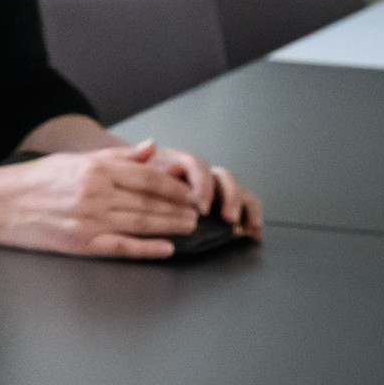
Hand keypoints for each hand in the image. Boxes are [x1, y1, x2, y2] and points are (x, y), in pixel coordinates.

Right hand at [0, 140, 203, 258]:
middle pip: (150, 202)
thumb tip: (150, 149)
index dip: (174, 186)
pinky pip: (123, 247)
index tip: (189, 191)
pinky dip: (148, 248)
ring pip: (142, 223)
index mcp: (94, 170)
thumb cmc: (30, 181)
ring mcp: (89, 221)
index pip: (147, 177)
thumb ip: (115, 156)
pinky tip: (165, 249)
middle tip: (198, 212)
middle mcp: (96, 194)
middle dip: (179, 208)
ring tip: (188, 227)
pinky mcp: (81, 243)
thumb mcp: (73, 160)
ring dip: (170, 226)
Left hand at [142, 143, 262, 236]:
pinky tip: (252, 231)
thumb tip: (155, 153)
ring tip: (245, 225)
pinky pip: (242, 204)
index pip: (198, 166)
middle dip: (229, 197)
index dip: (203, 185)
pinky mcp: (220, 201)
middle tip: (226, 217)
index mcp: (179, 160)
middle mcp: (200, 172)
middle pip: (223, 177)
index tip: (201, 206)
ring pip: (237, 189)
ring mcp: (212, 186)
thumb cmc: (131, 176)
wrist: (131, 184)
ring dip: (243, 206)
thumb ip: (141, 161)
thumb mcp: (130, 167)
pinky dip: (250, 216)